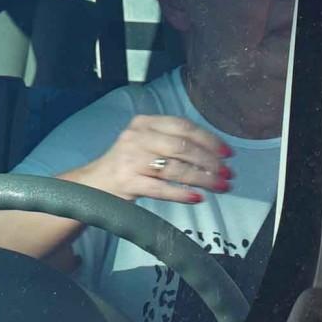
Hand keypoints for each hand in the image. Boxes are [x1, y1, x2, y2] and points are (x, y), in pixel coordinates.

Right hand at [63, 114, 232, 204]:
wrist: (94, 184)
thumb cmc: (129, 164)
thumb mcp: (148, 144)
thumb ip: (175, 143)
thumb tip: (216, 153)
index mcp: (145, 123)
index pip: (184, 127)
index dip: (209, 140)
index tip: (228, 153)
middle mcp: (137, 137)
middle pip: (183, 147)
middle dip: (210, 162)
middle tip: (228, 173)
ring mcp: (131, 160)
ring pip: (175, 168)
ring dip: (203, 178)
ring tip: (220, 186)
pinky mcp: (128, 182)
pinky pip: (160, 188)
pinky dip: (181, 193)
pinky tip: (197, 197)